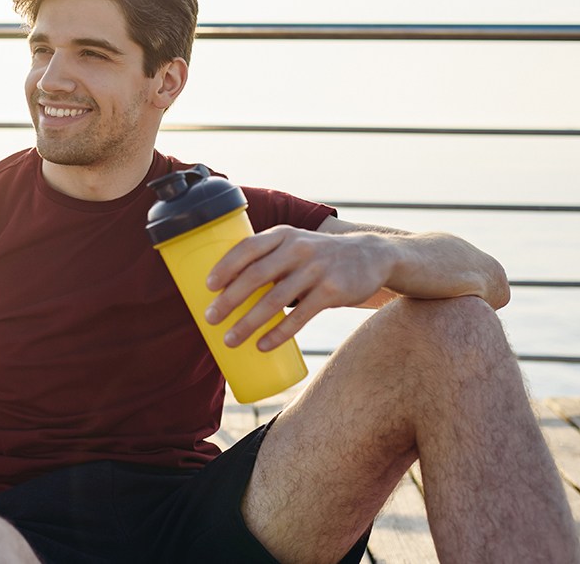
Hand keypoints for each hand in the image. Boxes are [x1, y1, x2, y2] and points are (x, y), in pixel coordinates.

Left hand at [204, 226, 389, 350]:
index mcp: (283, 235)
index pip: (248, 247)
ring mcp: (316, 269)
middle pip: (256, 276)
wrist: (371, 256)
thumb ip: (268, 257)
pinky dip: (278, 333)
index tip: (208, 287)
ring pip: (275, 300)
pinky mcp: (332, 291)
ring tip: (230, 339)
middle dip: (229, 300)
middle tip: (210, 319)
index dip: (225, 266)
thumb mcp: (295, 243)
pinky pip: (300, 316)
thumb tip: (228, 288)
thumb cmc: (318, 255)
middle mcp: (298, 248)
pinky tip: (262, 345)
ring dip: (248, 322)